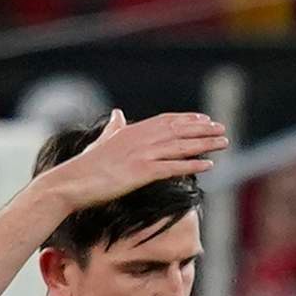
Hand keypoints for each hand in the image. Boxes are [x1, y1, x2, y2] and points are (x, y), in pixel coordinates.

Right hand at [34, 110, 227, 213]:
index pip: (165, 121)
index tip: (204, 120)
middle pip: (177, 131)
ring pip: (180, 147)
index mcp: (131, 131)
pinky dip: (193, 164)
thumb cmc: (85, 166)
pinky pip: (174, 167)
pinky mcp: (142, 172)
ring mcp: (141, 155)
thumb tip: (118, 113)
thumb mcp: (103, 141)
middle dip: (202, 130)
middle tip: (222, 129)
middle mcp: (139, 139)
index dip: (187, 119)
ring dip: (204, 144)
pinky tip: (210, 164)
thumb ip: (114, 128)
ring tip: (224, 143)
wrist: (71, 182)